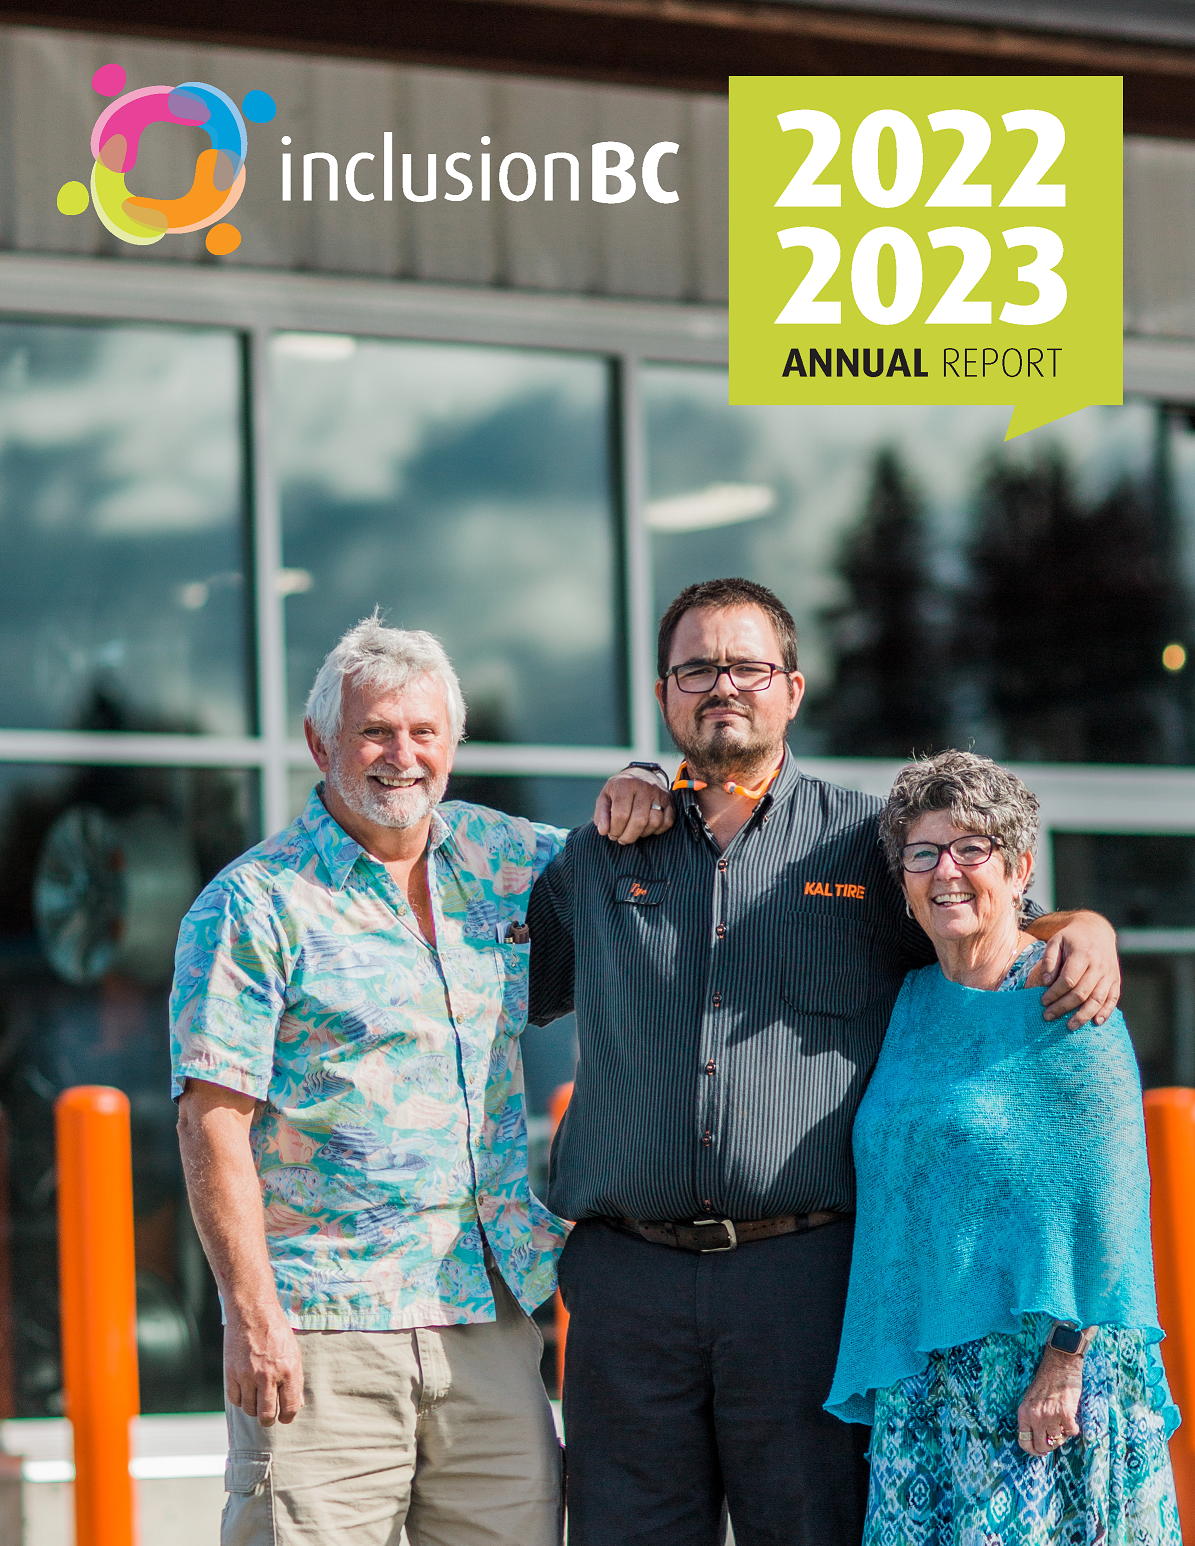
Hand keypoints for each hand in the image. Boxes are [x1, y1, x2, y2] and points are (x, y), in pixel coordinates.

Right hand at [225, 1308, 304, 1425]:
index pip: (289, 1408)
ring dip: (254, 1408)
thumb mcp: (293, 1353)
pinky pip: (235, 1400)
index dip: (288, 1417)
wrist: (252, 1312)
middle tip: (268, 1417)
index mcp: (288, 1370)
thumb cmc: (276, 1332)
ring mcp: (247, 1375)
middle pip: (266, 1415)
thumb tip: (295, 1405)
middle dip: (269, 1420)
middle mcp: (267, 1375)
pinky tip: (246, 1390)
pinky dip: (241, 1399)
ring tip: (257, 1397)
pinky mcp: (231, 1373)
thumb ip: (295, 1380)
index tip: (284, 1417)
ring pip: (249, 1409)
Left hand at [595, 769, 674, 844]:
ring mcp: (659, 793)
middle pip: (639, 820)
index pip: (621, 813)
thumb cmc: (620, 789)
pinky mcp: (670, 800)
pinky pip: (667, 822)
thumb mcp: (605, 796)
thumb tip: (603, 831)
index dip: (615, 829)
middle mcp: (644, 787)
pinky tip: (646, 829)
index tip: (612, 834)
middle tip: (622, 839)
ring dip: (642, 834)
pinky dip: (657, 830)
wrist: (640, 774)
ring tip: (633, 833)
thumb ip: (601, 814)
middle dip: (628, 836)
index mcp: (625, 784)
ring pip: (655, 821)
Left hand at [1017, 1345, 1082, 1455]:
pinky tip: (1071, 1419)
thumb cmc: (1046, 1382)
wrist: (1059, 1364)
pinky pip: (1071, 1433)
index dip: (1033, 1451)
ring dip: (1062, 1435)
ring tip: (1063, 1423)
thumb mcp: (1031, 1400)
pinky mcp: (1065, 1414)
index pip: (1024, 1442)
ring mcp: (1050, 1416)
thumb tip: (1039, 1441)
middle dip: (1050, 1446)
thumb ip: (1032, 1418)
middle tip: (1055, 1438)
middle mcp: (1035, 1416)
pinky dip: (1073, 1429)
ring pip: (1058, 1440)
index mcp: (1023, 1413)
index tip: (1040, 1451)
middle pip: (1042, 1446)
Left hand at [1039, 911, 1120, 1028]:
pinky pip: (1113, 999)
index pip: (1069, 979)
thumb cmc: (1071, 938)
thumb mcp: (1056, 940)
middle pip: (1082, 992)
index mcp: (1083, 953)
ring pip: (1098, 999)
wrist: (1096, 930)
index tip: (1043, 1001)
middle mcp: (1099, 965)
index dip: (1055, 993)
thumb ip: (1049, 960)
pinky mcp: (1115, 980)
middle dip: (1064, 1007)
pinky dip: (1106, 1012)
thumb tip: (1046, 982)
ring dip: (1084, 1015)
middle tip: (1048, 1016)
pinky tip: (1096, 1022)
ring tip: (1069, 1026)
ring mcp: (1109, 974)